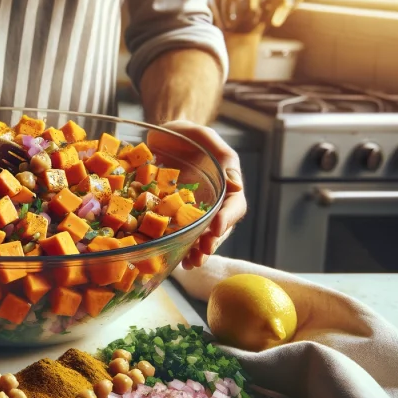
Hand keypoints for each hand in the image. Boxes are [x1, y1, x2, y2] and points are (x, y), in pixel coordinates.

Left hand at [147, 120, 246, 268]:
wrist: (160, 138)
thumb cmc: (186, 134)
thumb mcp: (203, 136)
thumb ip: (221, 156)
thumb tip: (237, 186)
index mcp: (227, 183)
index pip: (235, 206)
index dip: (227, 219)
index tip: (215, 230)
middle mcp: (215, 201)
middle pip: (221, 228)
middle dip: (212, 243)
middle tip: (201, 255)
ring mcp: (195, 210)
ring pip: (203, 236)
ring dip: (198, 251)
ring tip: (190, 263)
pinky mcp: (175, 215)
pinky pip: (180, 234)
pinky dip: (179, 247)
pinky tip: (175, 259)